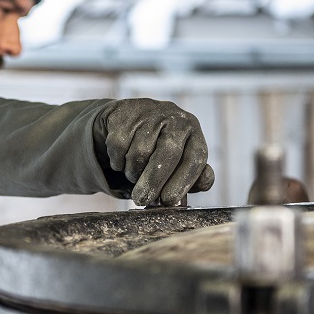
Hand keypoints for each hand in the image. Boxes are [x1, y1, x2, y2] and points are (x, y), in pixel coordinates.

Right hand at [93, 98, 214, 205]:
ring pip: (140, 152)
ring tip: (133, 173)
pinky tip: (121, 160)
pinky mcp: (124, 113)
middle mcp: (174, 117)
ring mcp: (149, 112)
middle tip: (142, 200)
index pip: (195, 157)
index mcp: (192, 131)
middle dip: (154, 181)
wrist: (126, 121)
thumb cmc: (157, 149)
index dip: (184, 181)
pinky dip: (117, 161)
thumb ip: (190, 180)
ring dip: (133, 172)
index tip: (169, 200)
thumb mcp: (177, 162)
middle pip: (168, 152)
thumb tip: (188, 194)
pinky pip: (119, 146)